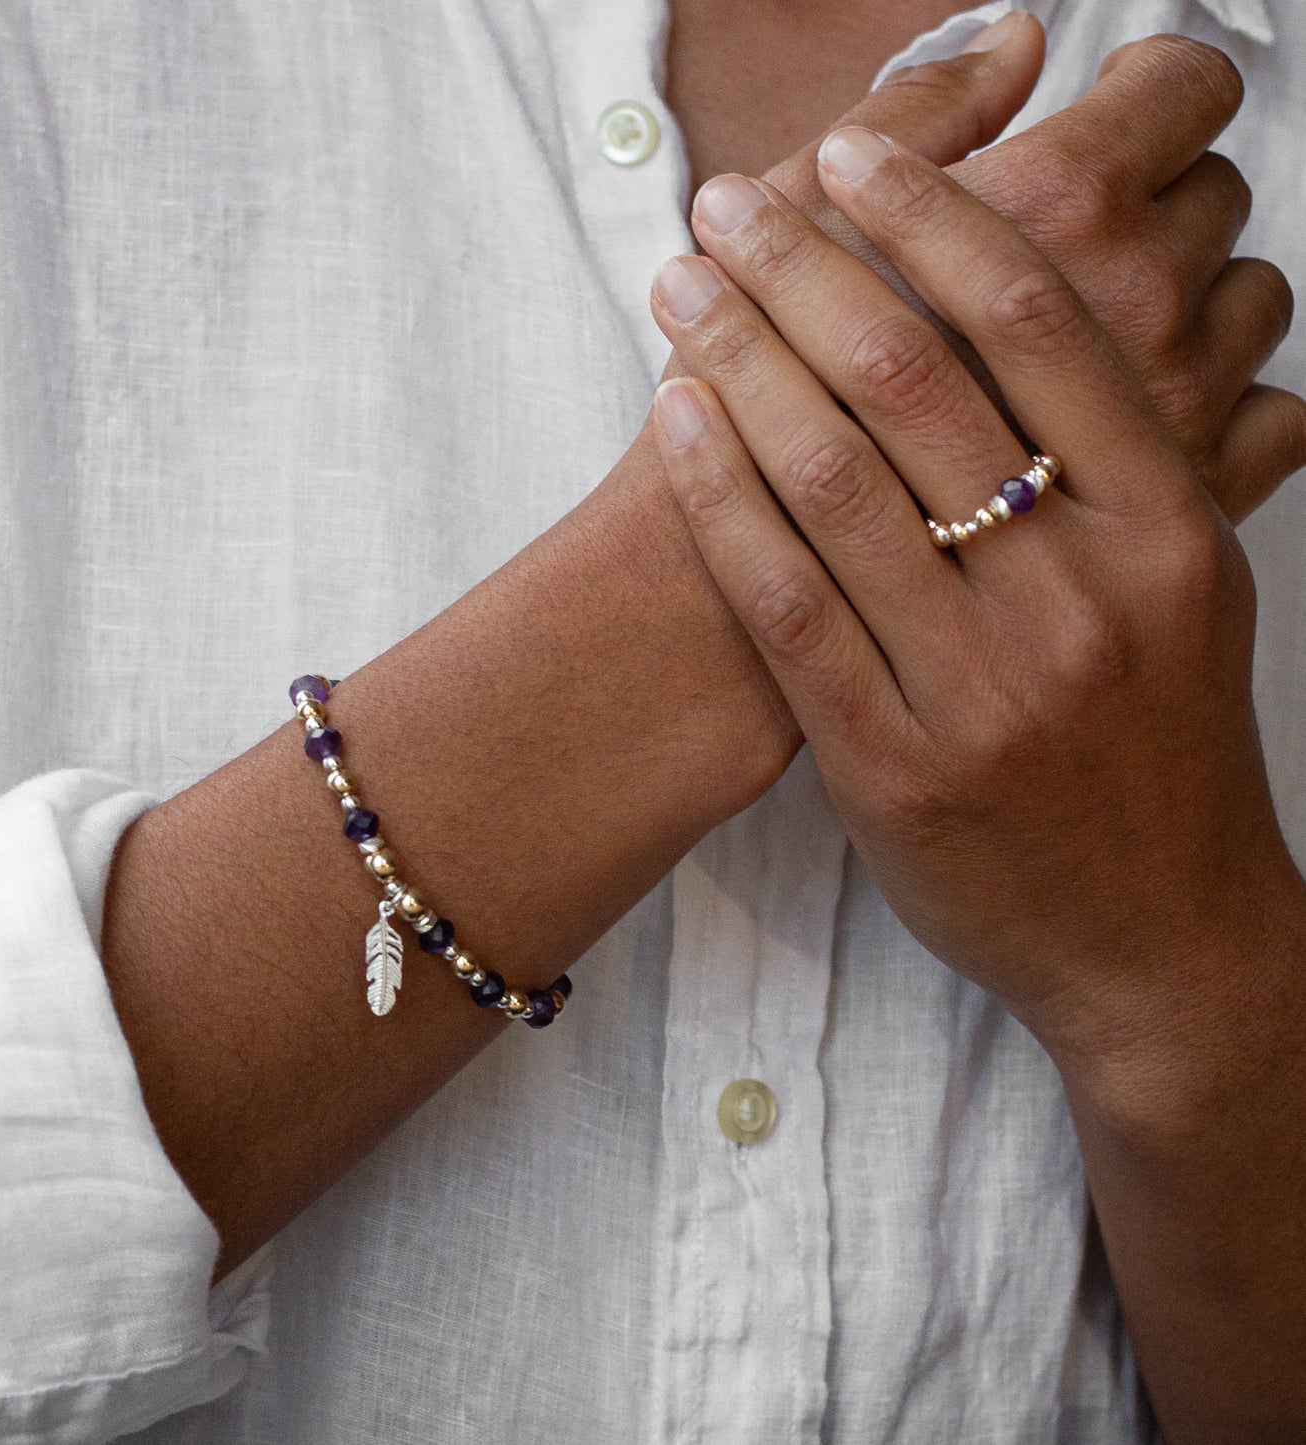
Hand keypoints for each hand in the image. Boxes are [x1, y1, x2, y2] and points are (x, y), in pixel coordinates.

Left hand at [645, 124, 1305, 1088]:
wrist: (1155, 938)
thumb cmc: (1159, 753)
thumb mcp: (1185, 592)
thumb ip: (1127, 458)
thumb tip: (1040, 309)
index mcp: (1167, 528)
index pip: (1038, 324)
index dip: (931, 219)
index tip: (852, 157)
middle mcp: (1079, 594)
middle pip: (915, 379)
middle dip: (802, 266)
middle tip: (729, 204)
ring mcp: (981, 685)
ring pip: (835, 478)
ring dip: (739, 357)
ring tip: (682, 286)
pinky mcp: (891, 763)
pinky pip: (787, 602)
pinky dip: (722, 495)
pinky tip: (674, 418)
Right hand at [739, 17, 1300, 522]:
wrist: (762, 638)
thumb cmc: (771, 430)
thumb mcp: (817, 234)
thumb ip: (916, 123)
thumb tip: (1013, 42)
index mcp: (1060, 213)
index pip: (1181, 91)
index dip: (1152, 90)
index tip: (1118, 116)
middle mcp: (1146, 308)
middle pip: (1213, 195)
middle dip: (1153, 202)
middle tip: (1079, 231)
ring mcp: (1183, 417)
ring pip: (1253, 303)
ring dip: (1200, 296)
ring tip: (1111, 323)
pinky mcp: (1193, 520)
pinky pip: (1277, 420)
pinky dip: (1238, 402)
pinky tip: (1156, 410)